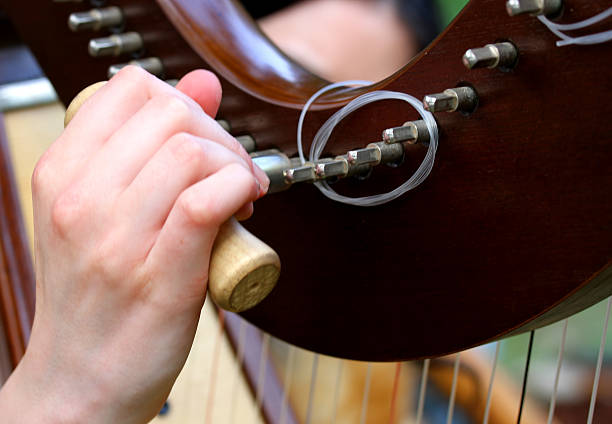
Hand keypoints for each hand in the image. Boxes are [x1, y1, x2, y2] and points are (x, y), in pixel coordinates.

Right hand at [0, 66, 268, 422]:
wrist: (82, 375)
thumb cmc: (98, 290)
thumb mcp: (101, 208)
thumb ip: (147, 144)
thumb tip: (202, 85)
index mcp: (62, 172)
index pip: (131, 88)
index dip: (183, 102)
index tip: (200, 138)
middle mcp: (82, 199)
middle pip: (172, 114)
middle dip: (219, 134)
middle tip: (231, 170)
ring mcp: (117, 239)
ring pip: (192, 152)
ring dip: (235, 164)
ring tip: (241, 194)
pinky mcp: (161, 275)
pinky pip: (207, 200)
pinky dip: (238, 190)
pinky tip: (245, 207)